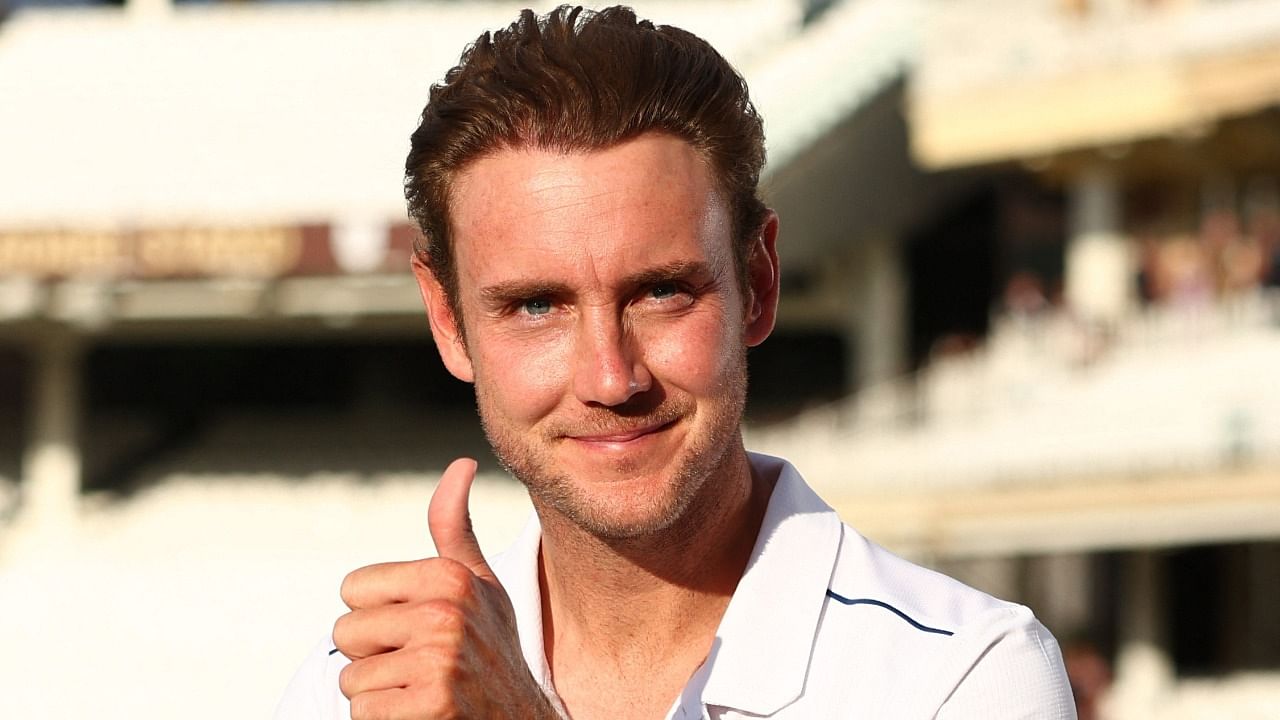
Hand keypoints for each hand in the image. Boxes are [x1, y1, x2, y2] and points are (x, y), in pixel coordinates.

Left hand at [333, 458, 556, 718]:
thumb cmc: (490, 649)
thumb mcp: (477, 584)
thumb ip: (454, 527)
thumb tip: (461, 463)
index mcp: (449, 577)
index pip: (352, 589)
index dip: (377, 614)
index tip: (416, 629)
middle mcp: (446, 613)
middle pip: (345, 633)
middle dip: (373, 656)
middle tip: (418, 665)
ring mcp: (439, 662)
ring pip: (351, 679)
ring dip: (380, 694)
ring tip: (422, 691)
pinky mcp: (431, 705)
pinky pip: (362, 713)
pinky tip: (422, 714)